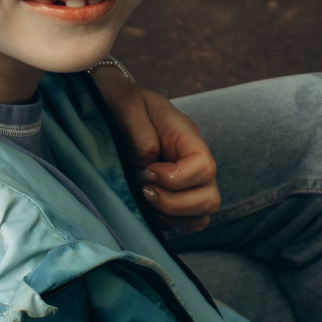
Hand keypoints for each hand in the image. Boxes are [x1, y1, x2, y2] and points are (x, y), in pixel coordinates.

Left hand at [92, 62, 219, 232]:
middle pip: (210, 197)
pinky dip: (168, 221)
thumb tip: (148, 163)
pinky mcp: (174, 195)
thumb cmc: (121, 99)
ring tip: (144, 199)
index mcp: (186, 136)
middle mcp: (192, 161)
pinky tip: (145, 207)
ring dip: (173, 215)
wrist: (112, 100)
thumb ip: (140, 133)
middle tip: (144, 190)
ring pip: (202, 214)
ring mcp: (186, 181)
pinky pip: (186, 221)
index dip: (178, 178)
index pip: (204, 166)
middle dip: (176, 203)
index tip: (147, 171)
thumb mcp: (127, 104)